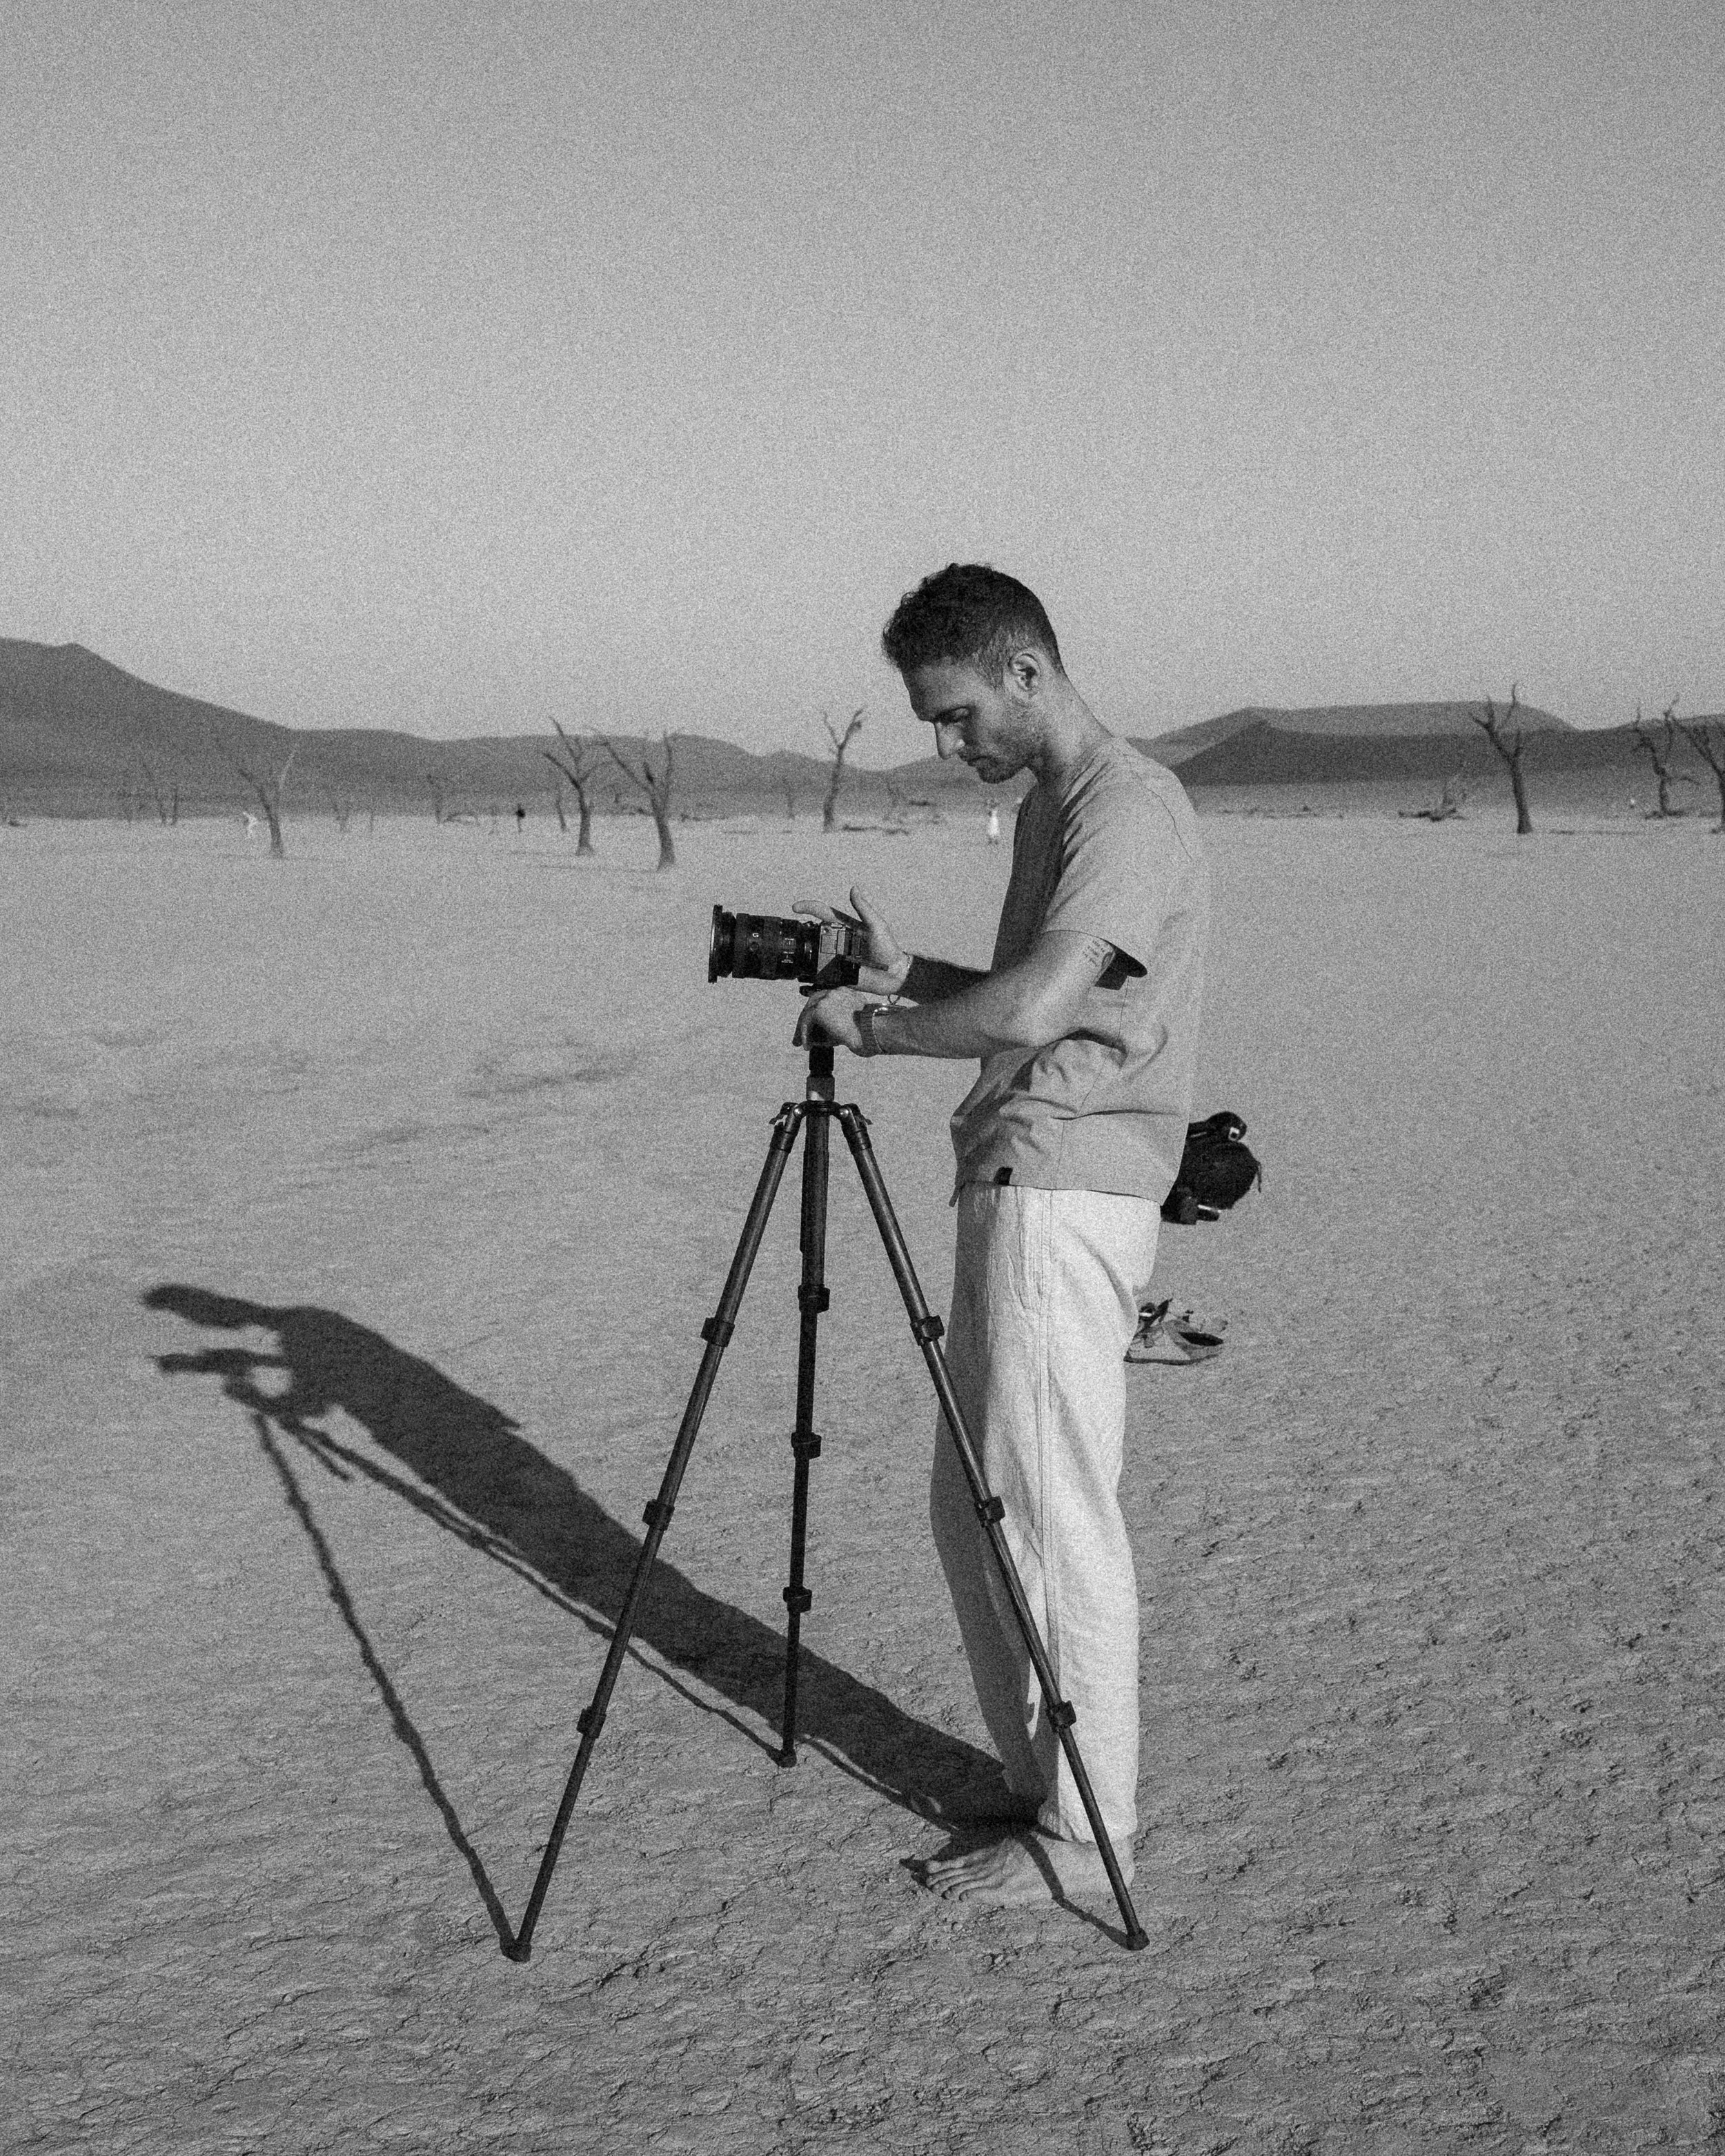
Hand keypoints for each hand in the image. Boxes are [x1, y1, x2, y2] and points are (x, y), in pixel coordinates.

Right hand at [791, 886, 909, 995]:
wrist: (893, 975)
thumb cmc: (888, 948)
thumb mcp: (876, 926)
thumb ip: (864, 909)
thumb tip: (854, 888)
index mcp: (844, 927)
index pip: (823, 913)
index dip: (808, 908)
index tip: (795, 908)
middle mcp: (837, 941)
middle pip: (813, 934)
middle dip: (802, 935)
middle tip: (796, 939)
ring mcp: (835, 958)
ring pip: (813, 954)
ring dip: (804, 955)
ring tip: (797, 958)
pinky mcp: (836, 974)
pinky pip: (819, 974)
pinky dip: (809, 974)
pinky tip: (803, 975)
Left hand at [793, 986, 871, 1053]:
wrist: (873, 1032)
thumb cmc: (870, 1032)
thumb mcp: (854, 1023)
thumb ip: (839, 1023)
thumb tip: (821, 1035)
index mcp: (846, 993)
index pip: (826, 1000)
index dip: (818, 1015)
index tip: (815, 1028)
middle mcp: (836, 992)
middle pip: (813, 1003)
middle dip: (806, 1021)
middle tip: (801, 1036)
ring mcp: (827, 999)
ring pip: (808, 1012)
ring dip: (803, 1029)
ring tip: (801, 1044)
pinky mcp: (821, 1009)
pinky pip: (807, 1021)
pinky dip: (805, 1034)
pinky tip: (807, 1046)